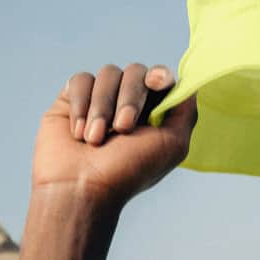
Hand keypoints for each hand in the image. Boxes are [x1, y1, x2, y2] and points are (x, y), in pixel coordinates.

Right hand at [31, 63, 197, 206]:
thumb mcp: (172, 145)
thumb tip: (188, 84)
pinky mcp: (70, 100)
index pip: (161, 77)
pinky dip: (81, 104)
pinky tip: (78, 131)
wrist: (81, 188)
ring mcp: (99, 99)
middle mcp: (126, 102)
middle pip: (135, 71)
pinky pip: (80, 80)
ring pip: (107, 74)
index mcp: (153, 112)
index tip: (155, 83)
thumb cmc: (128, 171)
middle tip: (122, 128)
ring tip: (94, 139)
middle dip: (130, 98)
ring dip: (103, 107)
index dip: (160, 75)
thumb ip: (185, 112)